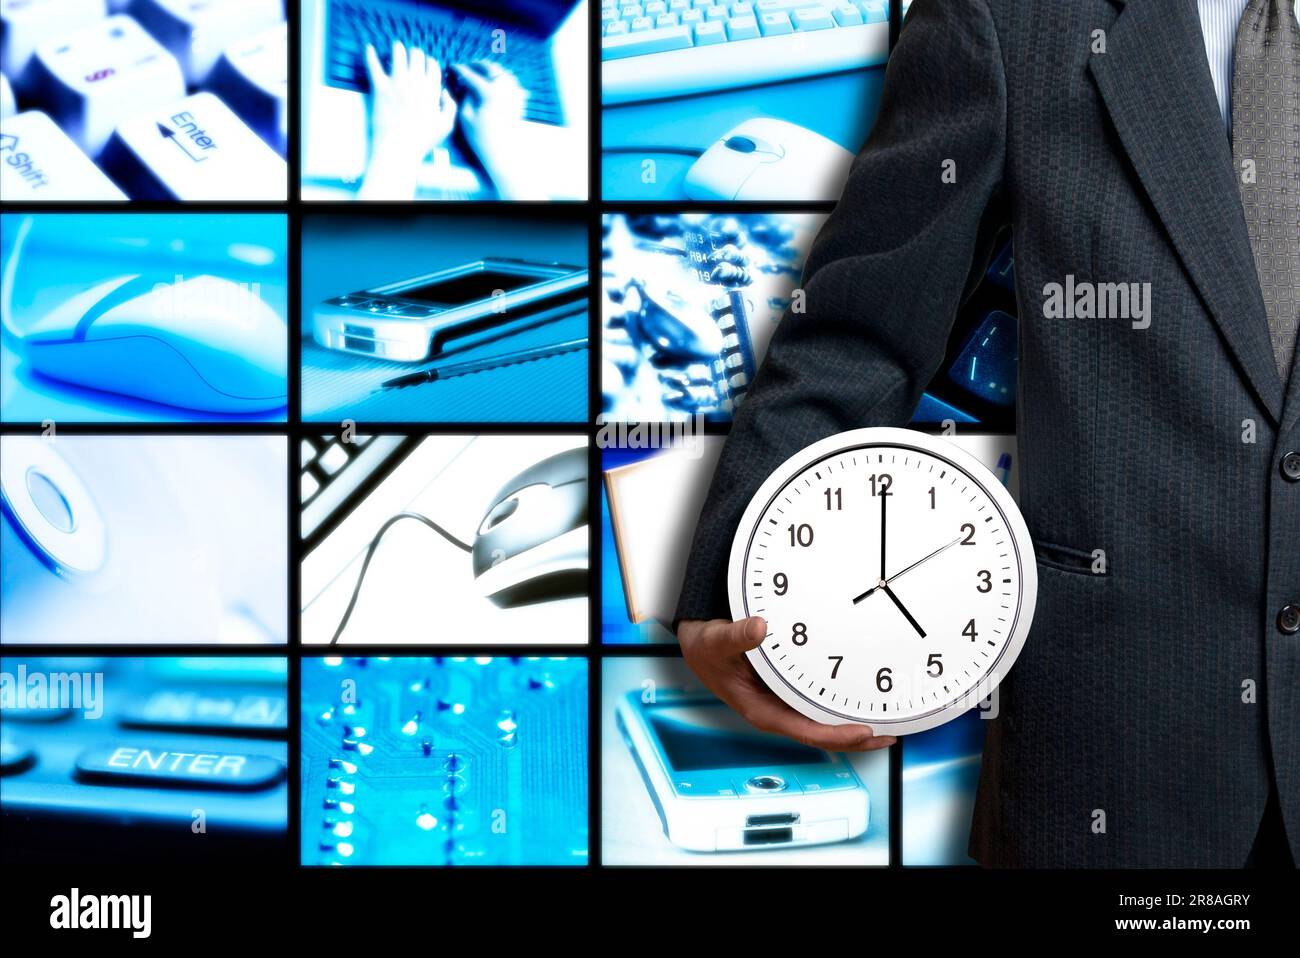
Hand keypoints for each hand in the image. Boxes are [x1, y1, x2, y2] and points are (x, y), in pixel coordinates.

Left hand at [358, 41, 455, 199]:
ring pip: (398, 53)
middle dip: (415, 54)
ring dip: (398, 49)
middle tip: (411, 56)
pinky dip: (370, 55)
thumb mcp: (446, 126)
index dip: (430, 63)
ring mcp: (396, 83)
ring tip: (396, 49)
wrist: (399, 149)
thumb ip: (451, 106)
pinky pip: (373, 66)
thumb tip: (445, 93)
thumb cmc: (422, 140)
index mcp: (432, 89)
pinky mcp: (379, 88)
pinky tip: (369, 48)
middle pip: (416, 55)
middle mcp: (415, 81)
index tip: (426, 66)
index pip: (432, 65)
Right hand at [451, 61, 546, 199]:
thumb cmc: (480, 137)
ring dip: (489, 70)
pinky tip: (491, 82)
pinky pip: (510, 81)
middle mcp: (505, 88)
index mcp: (490, 92)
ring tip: (478, 73)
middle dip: (475, 66)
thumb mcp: (465, 115)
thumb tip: (465, 82)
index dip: (460, 70)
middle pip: (489, 68)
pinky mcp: (519, 99)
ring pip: (501, 72)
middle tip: (466, 68)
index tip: (452, 67)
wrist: (503, 152)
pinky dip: (500, 78)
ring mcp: (514, 92)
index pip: (471, 75)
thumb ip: (465, 94)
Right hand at [677, 617, 896, 751]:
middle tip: (890, 733)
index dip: (837, 735)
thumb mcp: (717, 642)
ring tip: (887, 719)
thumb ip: (736, 636)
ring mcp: (786, 702)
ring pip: (824, 719)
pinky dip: (843, 702)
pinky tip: (862, 696)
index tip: (863, 731)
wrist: (703, 643)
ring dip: (853, 721)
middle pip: (823, 732)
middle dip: (856, 737)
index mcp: (762, 710)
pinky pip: (821, 702)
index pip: (806, 731)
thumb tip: (758, 627)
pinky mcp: (791, 690)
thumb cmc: (708, 649)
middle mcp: (778, 711)